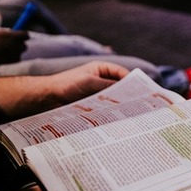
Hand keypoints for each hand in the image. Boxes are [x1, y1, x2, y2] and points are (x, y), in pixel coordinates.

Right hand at [0, 11, 28, 67]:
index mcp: (14, 36)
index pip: (26, 35)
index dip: (23, 34)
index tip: (19, 33)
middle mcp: (18, 45)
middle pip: (24, 44)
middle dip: (19, 42)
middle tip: (11, 41)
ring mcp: (17, 54)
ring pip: (20, 51)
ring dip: (17, 49)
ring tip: (7, 48)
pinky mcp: (14, 61)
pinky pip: (17, 58)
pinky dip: (13, 56)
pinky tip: (5, 54)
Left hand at [0, 61, 130, 118]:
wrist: (45, 98)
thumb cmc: (65, 85)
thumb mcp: (90, 83)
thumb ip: (109, 87)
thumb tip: (128, 93)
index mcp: (102, 69)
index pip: (123, 74)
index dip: (134, 83)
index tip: (145, 93)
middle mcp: (101, 81)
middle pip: (121, 88)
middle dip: (130, 97)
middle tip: (142, 107)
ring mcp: (97, 94)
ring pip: (114, 100)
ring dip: (121, 107)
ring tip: (132, 116)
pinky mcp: (93, 106)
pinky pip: (106, 109)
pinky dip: (112, 114)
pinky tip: (118, 121)